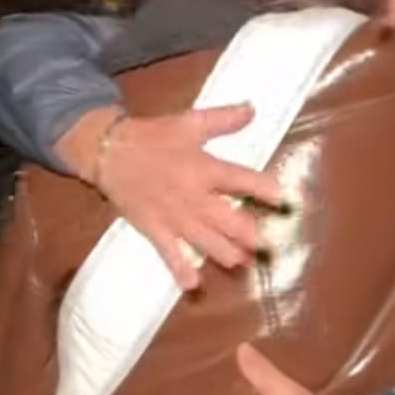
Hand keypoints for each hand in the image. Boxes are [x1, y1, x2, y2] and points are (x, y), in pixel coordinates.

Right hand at [54, 105, 284, 288]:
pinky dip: (181, 271)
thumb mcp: (189, 122)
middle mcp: (194, 198)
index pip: (241, 181)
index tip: (284, 200)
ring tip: (245, 263)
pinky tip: (194, 285)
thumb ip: (223, 118)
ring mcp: (175, 218)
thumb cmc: (152, 136)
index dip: (264, 190)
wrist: (110, 152)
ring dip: (229, 255)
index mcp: (204, 169)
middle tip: (269, 246)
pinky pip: (170, 255)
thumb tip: (253, 109)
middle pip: (229, 222)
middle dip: (251, 235)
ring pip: (208, 243)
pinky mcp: (155, 230)